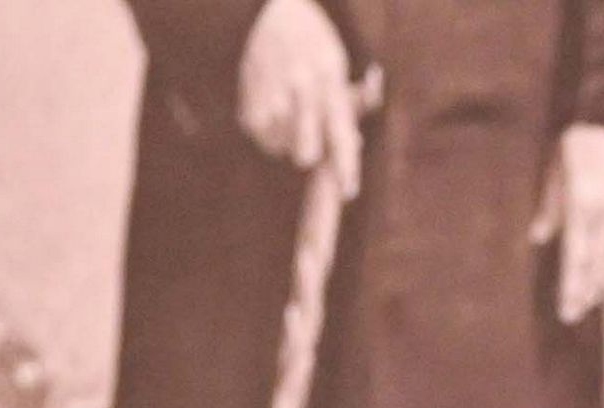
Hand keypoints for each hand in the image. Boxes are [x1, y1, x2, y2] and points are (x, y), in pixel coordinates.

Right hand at [236, 0, 362, 181]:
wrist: (269, 15)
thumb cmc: (311, 42)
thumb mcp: (335, 62)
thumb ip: (347, 101)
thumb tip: (354, 142)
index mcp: (328, 79)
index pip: (340, 132)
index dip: (345, 165)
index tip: (348, 193)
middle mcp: (299, 91)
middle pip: (305, 153)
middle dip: (311, 154)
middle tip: (311, 142)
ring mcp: (271, 101)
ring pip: (283, 150)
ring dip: (290, 138)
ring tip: (290, 109)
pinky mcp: (249, 110)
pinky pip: (265, 140)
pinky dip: (271, 130)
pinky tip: (272, 104)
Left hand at [542, 121, 603, 321]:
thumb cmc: (574, 143)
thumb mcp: (555, 172)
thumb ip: (550, 207)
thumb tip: (539, 239)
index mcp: (580, 200)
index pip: (576, 255)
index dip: (572, 285)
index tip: (567, 308)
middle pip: (596, 258)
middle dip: (585, 288)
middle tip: (575, 313)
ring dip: (603, 277)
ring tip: (591, 299)